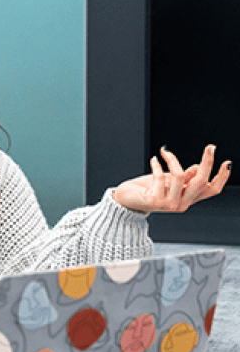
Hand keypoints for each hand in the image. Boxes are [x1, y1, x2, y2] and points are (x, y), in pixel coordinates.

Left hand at [113, 145, 230, 213]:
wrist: (125, 201)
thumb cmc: (146, 189)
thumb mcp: (168, 182)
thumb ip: (184, 178)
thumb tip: (197, 167)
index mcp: (188, 199)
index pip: (211, 190)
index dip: (222, 177)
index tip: (227, 162)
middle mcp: (181, 204)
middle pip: (201, 182)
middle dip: (207, 163)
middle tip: (210, 147)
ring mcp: (169, 204)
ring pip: (180, 176)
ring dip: (173, 159)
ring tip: (165, 153)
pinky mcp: (155, 200)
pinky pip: (160, 176)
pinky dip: (157, 164)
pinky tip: (154, 160)